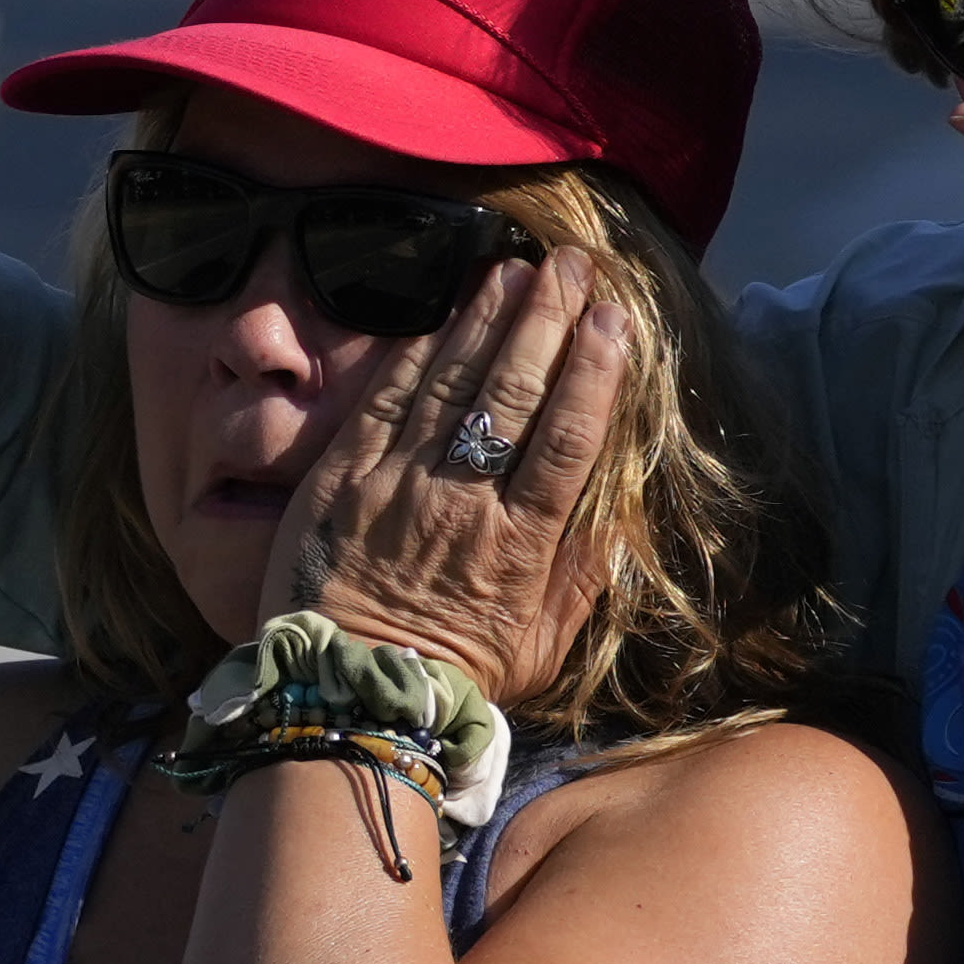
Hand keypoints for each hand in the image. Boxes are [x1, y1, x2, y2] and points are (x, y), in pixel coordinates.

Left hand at [259, 251, 633, 709]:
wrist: (350, 697)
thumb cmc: (458, 677)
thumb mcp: (545, 645)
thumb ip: (584, 576)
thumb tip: (622, 515)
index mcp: (520, 543)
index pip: (567, 439)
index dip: (594, 373)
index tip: (615, 320)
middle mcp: (461, 502)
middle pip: (513, 394)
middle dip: (546, 321)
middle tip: (572, 266)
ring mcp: (396, 484)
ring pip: (450, 384)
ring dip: (485, 321)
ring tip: (514, 271)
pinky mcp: (340, 478)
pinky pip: (384, 401)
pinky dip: (416, 354)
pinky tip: (443, 317)